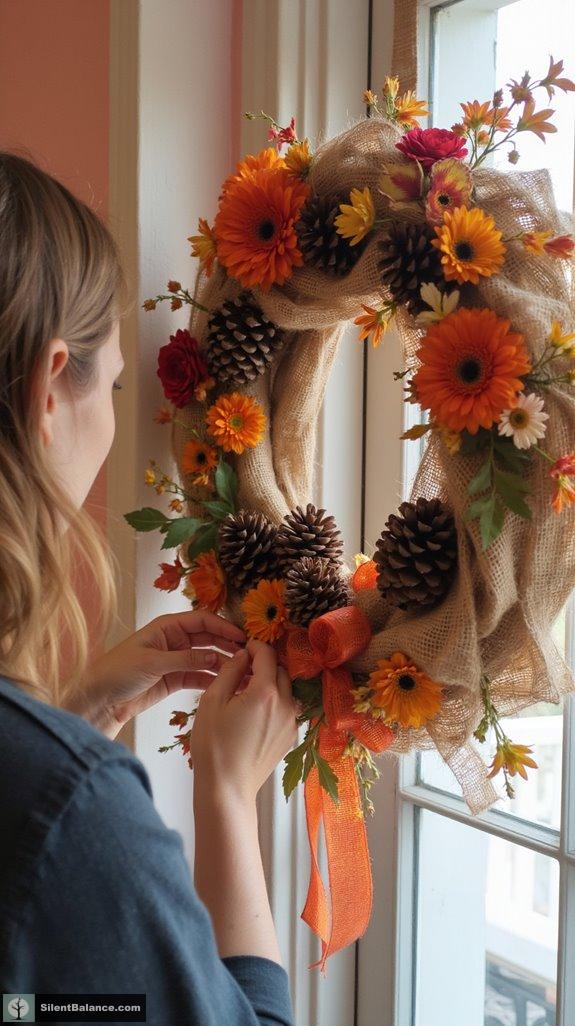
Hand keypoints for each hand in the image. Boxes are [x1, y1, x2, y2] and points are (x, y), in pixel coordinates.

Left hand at [67, 611, 244, 738]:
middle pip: (209, 638)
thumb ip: (185, 660)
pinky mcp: (175, 678)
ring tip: (244, 674)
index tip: (242, 637)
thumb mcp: (153, 663)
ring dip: (224, 665)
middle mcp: (175, 640)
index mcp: (168, 627)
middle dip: (229, 646)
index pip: (203, 620)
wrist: (100, 699)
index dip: (224, 627)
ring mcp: (177, 659)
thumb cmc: (119, 671)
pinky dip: (213, 680)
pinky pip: (200, 676)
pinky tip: (228, 686)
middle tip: (250, 657)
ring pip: (207, 659)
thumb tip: (216, 658)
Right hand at [191, 640, 297, 803]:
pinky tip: (254, 712)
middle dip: (263, 664)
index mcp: (266, 692)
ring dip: (270, 683)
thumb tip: (242, 656)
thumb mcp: (212, 701)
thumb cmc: (214, 745)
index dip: (255, 646)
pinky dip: (274, 702)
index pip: (267, 655)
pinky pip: (286, 709)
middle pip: (280, 671)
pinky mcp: (290, 736)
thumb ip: (230, 672)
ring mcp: (291, 722)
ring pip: (285, 690)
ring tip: (246, 692)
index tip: (244, 647)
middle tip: (242, 670)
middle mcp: (285, 705)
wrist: (227, 787)